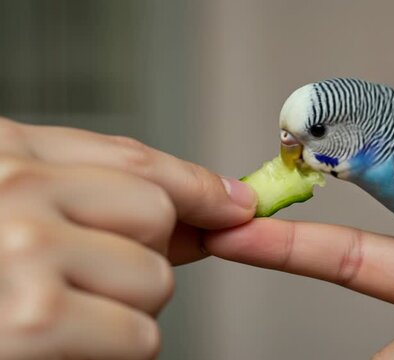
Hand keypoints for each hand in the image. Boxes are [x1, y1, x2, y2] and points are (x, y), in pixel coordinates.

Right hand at [0, 117, 255, 358]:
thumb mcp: (18, 204)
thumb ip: (105, 194)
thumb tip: (216, 207)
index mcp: (6, 156)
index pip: (136, 161)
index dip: (196, 187)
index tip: (233, 206)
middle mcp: (14, 193)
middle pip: (156, 220)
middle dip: (140, 257)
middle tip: (82, 278)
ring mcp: (23, 255)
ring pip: (154, 283)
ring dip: (126, 310)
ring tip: (61, 314)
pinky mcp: (33, 323)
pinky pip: (138, 337)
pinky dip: (113, 352)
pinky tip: (60, 345)